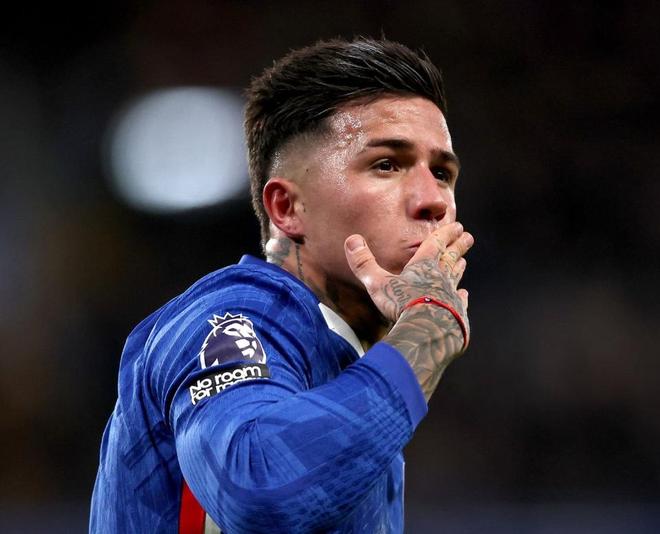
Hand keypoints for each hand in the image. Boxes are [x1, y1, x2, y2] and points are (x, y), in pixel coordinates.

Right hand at [344, 221, 472, 332]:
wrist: (428, 332)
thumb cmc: (402, 305)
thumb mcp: (377, 283)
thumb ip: (364, 263)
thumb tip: (351, 240)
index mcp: (423, 266)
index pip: (436, 244)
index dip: (445, 234)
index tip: (457, 225)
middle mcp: (440, 278)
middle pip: (451, 258)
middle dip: (458, 246)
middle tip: (468, 237)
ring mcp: (451, 296)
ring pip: (455, 278)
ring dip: (458, 268)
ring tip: (464, 261)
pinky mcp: (457, 315)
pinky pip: (460, 302)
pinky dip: (462, 297)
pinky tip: (464, 294)